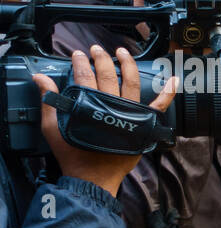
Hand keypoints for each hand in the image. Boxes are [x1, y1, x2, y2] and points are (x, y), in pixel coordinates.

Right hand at [32, 46, 178, 195]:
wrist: (92, 178)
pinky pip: (159, 107)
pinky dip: (168, 93)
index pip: (85, 76)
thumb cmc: (73, 154)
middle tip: (96, 50)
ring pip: (132, 84)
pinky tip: (173, 80)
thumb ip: (49, 102)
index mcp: (89, 106)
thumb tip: (40, 78)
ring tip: (122, 52)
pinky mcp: (143, 126)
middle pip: (108, 76)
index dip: (81, 63)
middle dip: (101, 58)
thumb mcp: (53, 128)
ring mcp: (130, 116)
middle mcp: (112, 108)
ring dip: (128, 64)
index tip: (78, 55)